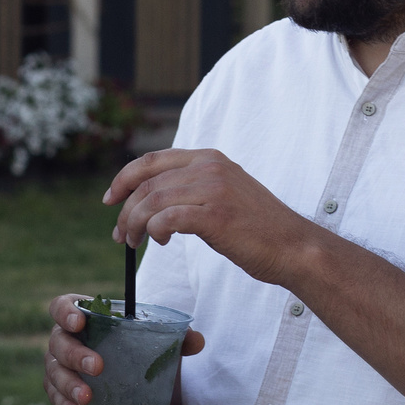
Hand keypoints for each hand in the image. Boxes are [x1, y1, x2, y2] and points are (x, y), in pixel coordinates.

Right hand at [44, 292, 204, 404]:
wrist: (147, 396)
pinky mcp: (64, 394)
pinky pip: (55, 398)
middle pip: (58, 342)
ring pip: (53, 372)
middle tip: (98, 367)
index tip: (80, 323)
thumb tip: (196, 341)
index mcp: (88, 320)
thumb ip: (179, 341)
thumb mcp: (164, 350)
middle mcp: (69, 341)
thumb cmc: (147, 359)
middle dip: (75, 354)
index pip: (63, 306)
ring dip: (68, 385)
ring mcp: (63, 368)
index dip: (65, 312)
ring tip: (87, 398)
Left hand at [105, 148, 310, 284]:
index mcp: (209, 158)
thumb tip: (153, 203)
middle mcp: (210, 166)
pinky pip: (168, 218)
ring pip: (153, 200)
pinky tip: (159, 242)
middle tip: (121, 235)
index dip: (124, 178)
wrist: (293, 247)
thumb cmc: (257, 228)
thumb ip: (193, 189)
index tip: (111, 199)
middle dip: (126, 210)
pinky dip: (155, 230)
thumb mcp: (223, 195)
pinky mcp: (216, 214)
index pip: (152, 160)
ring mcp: (214, 188)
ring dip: (136, 224)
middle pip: (147, 182)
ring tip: (135, 243)